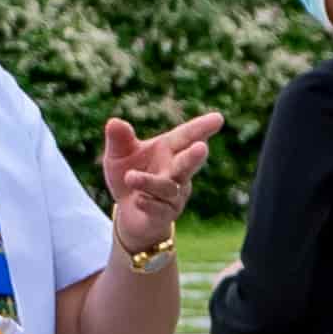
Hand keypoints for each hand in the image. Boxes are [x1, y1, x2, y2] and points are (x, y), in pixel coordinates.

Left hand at [99, 109, 218, 260]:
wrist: (129, 213)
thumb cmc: (128, 175)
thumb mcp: (118, 156)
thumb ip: (119, 140)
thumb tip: (114, 122)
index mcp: (168, 151)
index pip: (186, 137)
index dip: (202, 128)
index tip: (218, 118)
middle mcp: (177, 171)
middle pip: (187, 163)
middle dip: (194, 157)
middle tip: (202, 148)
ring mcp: (174, 195)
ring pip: (167, 187)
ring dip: (149, 182)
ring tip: (131, 177)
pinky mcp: (165, 215)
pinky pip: (158, 208)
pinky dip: (147, 203)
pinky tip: (138, 200)